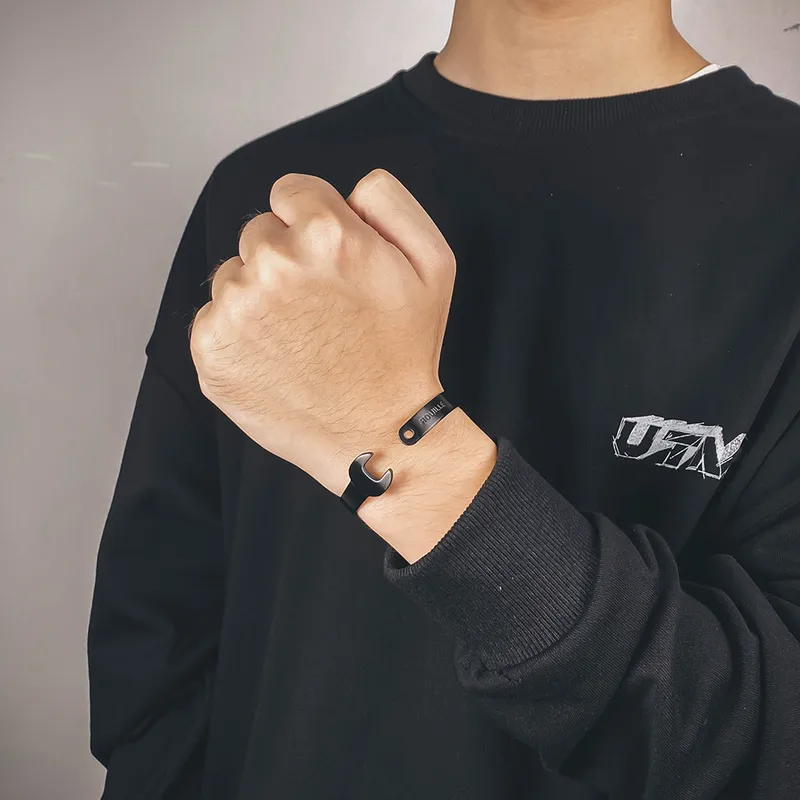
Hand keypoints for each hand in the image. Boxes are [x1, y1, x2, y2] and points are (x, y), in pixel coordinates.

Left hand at [189, 169, 456, 494]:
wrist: (378, 434)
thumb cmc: (404, 352)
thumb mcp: (433, 262)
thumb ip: (387, 200)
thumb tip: (344, 187)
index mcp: (326, 232)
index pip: (291, 191)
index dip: (313, 224)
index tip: (328, 259)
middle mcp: (272, 263)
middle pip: (259, 233)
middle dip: (286, 259)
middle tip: (320, 307)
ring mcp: (235, 308)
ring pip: (234, 276)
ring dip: (259, 297)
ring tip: (300, 337)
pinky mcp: (210, 349)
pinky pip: (214, 318)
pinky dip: (238, 335)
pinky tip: (276, 358)